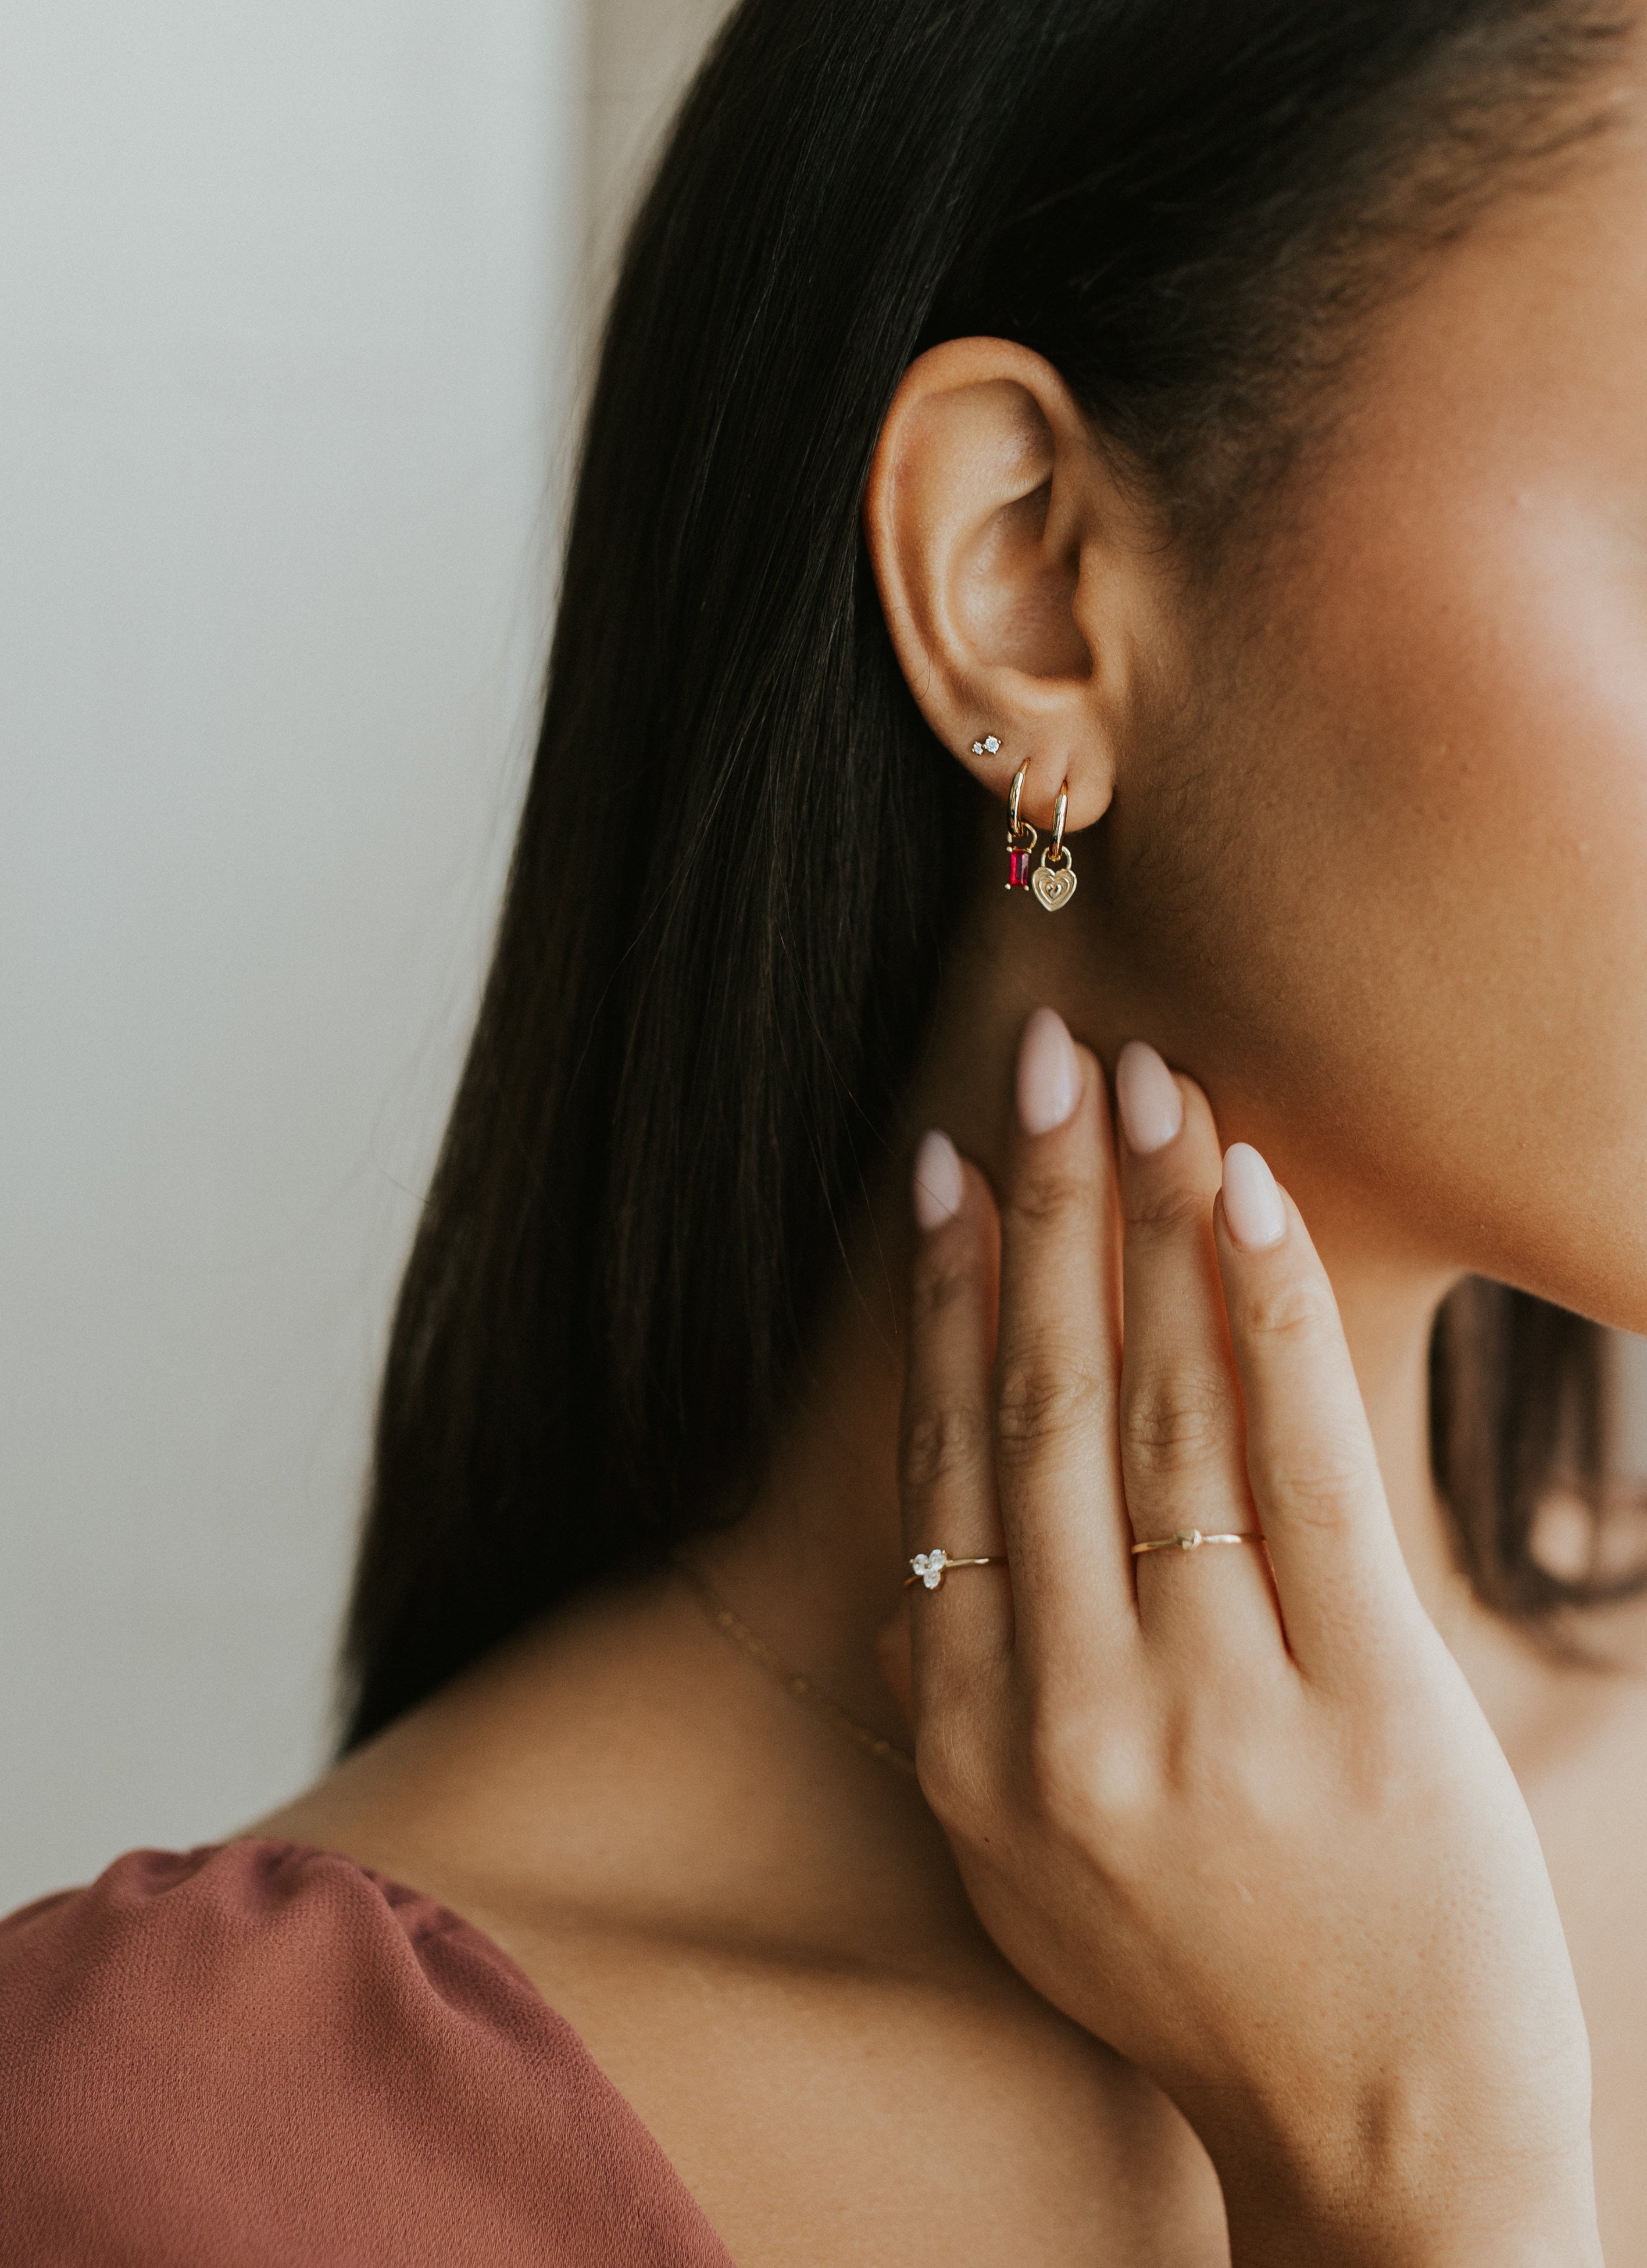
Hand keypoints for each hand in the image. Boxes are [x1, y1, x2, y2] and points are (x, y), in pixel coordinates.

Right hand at [899, 1010, 1598, 2267]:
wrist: (1382, 2150)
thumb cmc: (1198, 1980)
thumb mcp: (1025, 1875)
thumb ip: (953, 1714)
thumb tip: (908, 1576)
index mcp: (976, 1746)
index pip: (949, 1470)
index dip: (945, 1304)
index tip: (939, 1174)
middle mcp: (1070, 1717)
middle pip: (1045, 1411)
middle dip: (1040, 1215)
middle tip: (1036, 1063)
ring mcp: (1214, 1711)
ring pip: (1164, 1413)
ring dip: (1147, 1229)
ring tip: (1139, 1090)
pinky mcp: (1362, 1701)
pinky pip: (1298, 1465)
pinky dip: (1265, 1311)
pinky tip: (1242, 1194)